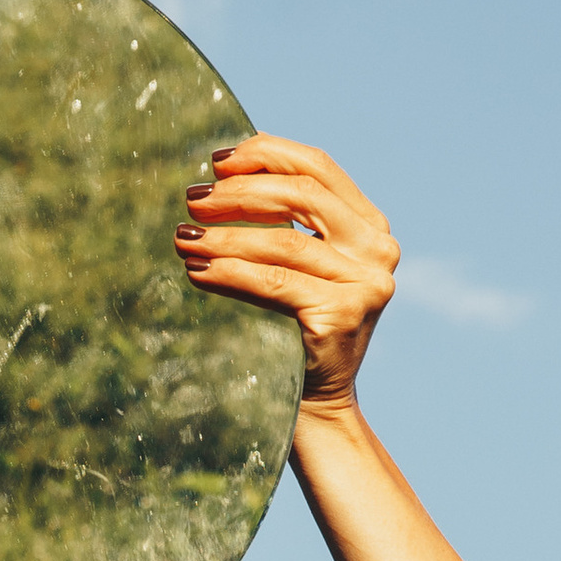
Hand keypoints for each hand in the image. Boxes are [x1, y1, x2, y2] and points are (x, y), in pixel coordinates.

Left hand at [174, 138, 398, 420]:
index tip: (217, 161)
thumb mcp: (303, 267)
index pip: (318, 168)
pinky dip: (230, 273)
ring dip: (225, 236)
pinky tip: (197, 270)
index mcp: (370, 226)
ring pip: (282, 243)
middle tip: (193, 200)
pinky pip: (274, 283)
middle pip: (301, 196)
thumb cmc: (299, 331)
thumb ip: (288, 223)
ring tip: (183, 238)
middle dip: (240, 193)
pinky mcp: (344, 313)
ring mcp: (366, 282)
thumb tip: (221, 175)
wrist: (320, 405)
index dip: (266, 155)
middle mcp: (377, 249)